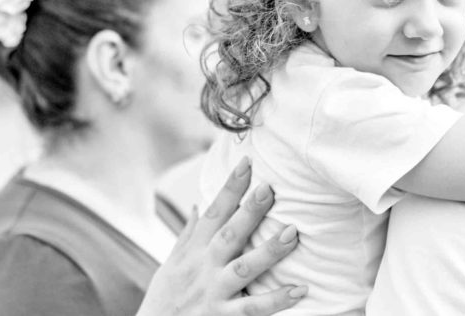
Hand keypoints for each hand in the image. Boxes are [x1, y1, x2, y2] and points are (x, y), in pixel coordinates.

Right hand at [136, 157, 305, 315]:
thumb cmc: (164, 301)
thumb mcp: (169, 265)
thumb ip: (187, 236)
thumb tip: (197, 205)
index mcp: (193, 252)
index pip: (213, 212)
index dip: (230, 187)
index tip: (247, 162)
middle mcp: (203, 268)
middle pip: (229, 235)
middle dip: (249, 212)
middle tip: (269, 189)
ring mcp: (213, 293)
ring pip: (244, 269)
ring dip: (269, 252)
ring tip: (292, 234)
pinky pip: (253, 308)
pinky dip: (277, 299)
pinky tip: (300, 289)